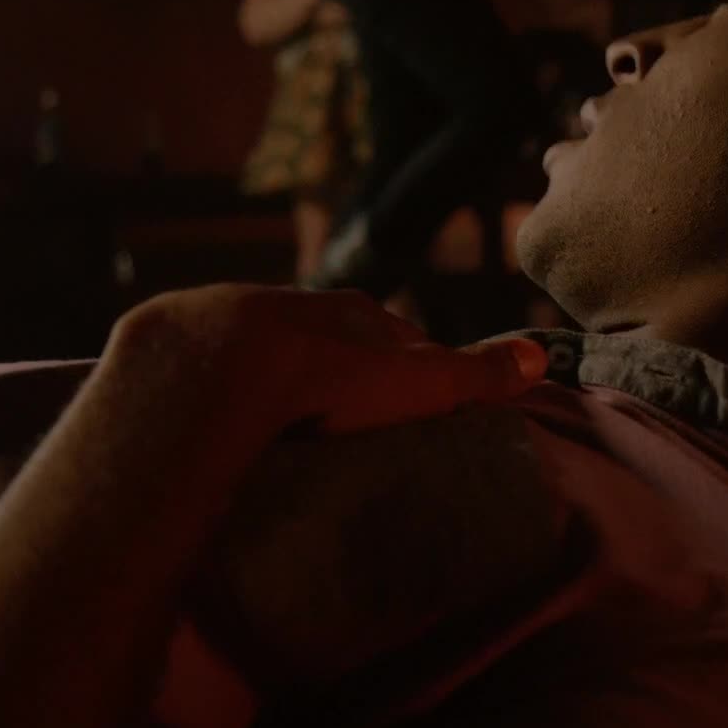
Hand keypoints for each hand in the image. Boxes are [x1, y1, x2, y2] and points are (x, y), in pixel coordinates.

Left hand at [101, 285, 547, 450]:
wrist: (225, 362)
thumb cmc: (332, 377)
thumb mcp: (417, 380)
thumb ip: (474, 372)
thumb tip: (539, 357)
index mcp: (353, 314)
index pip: (392, 334)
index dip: (405, 360)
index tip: (410, 391)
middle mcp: (298, 307)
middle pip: (329, 335)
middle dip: (341, 362)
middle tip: (350, 408)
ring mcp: (239, 323)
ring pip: (271, 347)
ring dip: (280, 375)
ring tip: (288, 420)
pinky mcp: (188, 347)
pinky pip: (215, 368)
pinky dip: (227, 388)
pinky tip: (226, 417)